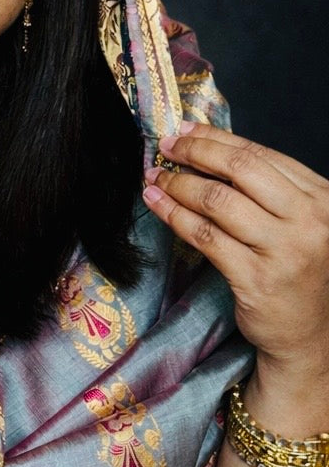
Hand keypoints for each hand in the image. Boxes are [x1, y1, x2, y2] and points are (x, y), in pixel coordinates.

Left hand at [143, 122, 328, 385]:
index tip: (185, 131)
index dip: (217, 139)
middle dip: (196, 153)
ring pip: (217, 202)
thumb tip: (208, 148)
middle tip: (166, 147)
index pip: (262, 156)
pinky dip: (174, 216)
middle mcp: (309, 221)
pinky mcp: (256, 279)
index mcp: (322, 198)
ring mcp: (284, 251)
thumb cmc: (297, 271)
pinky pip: (204, 237)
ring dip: (178, 184)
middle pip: (240, 171)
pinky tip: (157, 204)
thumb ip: (267, 189)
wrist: (308, 334)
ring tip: (154, 177)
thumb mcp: (297, 223)